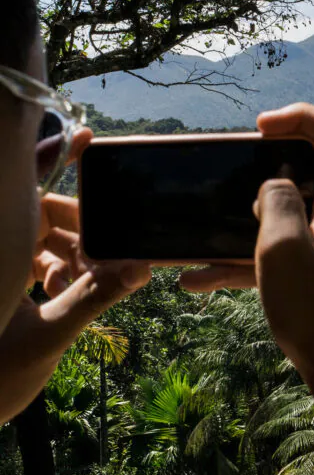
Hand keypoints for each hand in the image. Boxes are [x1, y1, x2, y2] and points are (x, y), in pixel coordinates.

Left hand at [0, 132, 151, 424]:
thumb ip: (94, 298)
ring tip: (97, 280)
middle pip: (44, 217)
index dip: (55, 160)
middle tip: (112, 250)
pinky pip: (40, 269)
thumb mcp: (47, 334)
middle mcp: (2, 252)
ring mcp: (2, 274)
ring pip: (46, 246)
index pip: (28, 190)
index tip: (88, 140)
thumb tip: (140, 269)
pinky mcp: (6, 295)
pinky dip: (63, 276)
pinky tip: (74, 294)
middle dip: (81, 228)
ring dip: (77, 259)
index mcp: (1, 248)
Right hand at [181, 104, 313, 405]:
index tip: (260, 129)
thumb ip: (277, 201)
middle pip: (311, 172)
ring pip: (290, 219)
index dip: (301, 117)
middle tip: (230, 184)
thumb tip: (275, 187)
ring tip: (197, 246)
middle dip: (264, 173)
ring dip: (245, 227)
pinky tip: (200, 280)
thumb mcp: (283, 249)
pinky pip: (286, 255)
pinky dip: (250, 261)